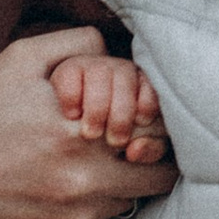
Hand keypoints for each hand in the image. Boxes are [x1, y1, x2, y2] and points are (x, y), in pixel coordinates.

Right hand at [0, 30, 179, 218]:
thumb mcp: (20, 60)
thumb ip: (80, 45)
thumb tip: (122, 54)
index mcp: (78, 132)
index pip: (156, 129)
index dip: (151, 119)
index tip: (135, 114)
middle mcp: (84, 181)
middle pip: (158, 171)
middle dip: (148, 153)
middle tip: (125, 140)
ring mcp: (78, 217)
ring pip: (133, 197)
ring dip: (121, 180)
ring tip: (83, 161)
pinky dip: (95, 204)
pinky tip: (61, 186)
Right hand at [52, 46, 171, 164]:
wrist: (79, 118)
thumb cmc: (115, 131)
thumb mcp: (139, 140)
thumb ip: (149, 149)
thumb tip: (134, 151)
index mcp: (143, 83)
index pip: (150, 88)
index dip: (146, 106)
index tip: (140, 124)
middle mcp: (121, 69)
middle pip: (125, 80)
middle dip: (121, 115)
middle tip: (114, 141)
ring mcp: (94, 66)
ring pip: (99, 75)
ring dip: (96, 108)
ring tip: (91, 134)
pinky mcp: (68, 70)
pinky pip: (71, 77)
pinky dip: (71, 97)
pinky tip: (72, 115)